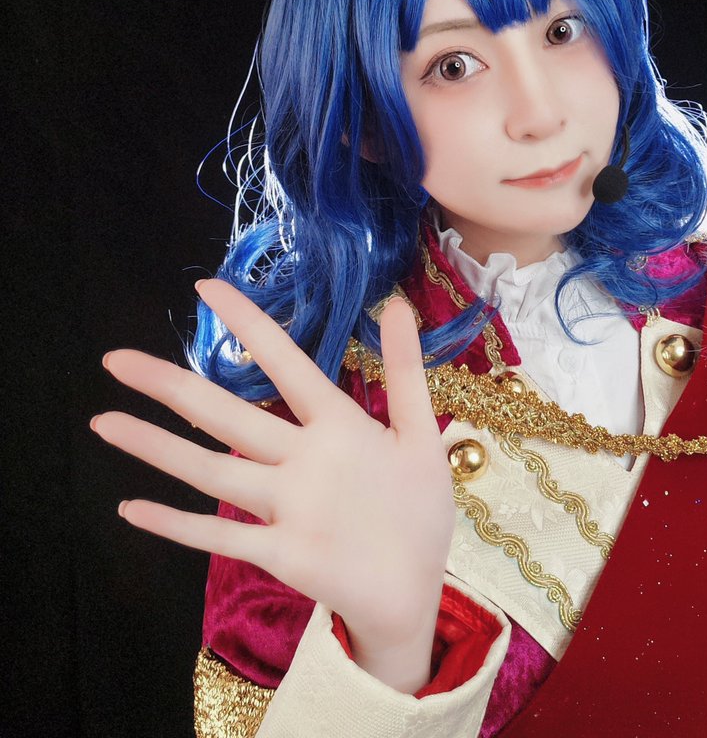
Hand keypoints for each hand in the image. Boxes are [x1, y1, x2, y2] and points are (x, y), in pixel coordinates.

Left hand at [91, 281, 455, 691]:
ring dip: (152, 447)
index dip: (247, 323)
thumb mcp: (423, 435)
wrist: (415, 598)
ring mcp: (286, 510)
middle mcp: (305, 461)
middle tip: (113, 359)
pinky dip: (171, 524)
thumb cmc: (418, 512)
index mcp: (341, 426)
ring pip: (208, 471)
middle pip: (225, 414)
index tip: (206, 289)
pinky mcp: (275, 554)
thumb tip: (395, 302)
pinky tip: (130, 507)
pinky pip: (215, 536)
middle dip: (167, 384)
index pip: (285, 361)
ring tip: (102, 421)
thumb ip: (406, 368)